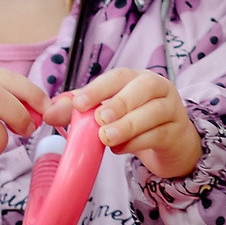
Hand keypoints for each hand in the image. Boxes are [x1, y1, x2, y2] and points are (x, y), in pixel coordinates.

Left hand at [49, 67, 202, 181]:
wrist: (171, 143)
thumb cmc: (134, 122)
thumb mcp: (106, 113)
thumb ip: (79, 111)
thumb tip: (48, 114)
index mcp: (137, 78)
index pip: (119, 76)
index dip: (99, 88)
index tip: (79, 104)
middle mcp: (158, 88)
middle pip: (143, 87)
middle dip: (119, 103)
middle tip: (99, 120)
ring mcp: (172, 109)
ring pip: (153, 112)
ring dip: (127, 125)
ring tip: (107, 138)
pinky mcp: (177, 132)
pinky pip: (158, 134)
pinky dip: (136, 143)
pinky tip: (120, 149)